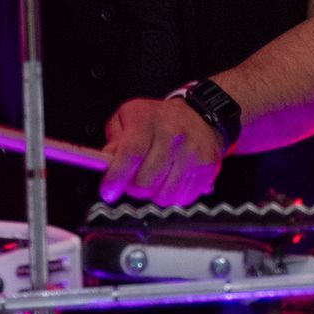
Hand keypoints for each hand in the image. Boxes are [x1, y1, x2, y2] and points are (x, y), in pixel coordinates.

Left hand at [99, 98, 224, 206]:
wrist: (199, 115)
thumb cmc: (157, 120)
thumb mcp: (127, 119)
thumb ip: (113, 141)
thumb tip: (106, 164)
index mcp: (148, 119)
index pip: (131, 153)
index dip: (116, 177)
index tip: (109, 191)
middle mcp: (173, 133)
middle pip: (146, 181)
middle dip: (133, 188)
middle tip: (133, 180)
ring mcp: (192, 151)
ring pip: (164, 195)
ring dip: (154, 194)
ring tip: (155, 178)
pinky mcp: (206, 167)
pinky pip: (183, 198)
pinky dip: (173, 195)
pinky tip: (171, 179)